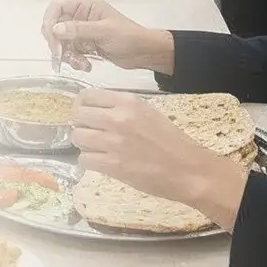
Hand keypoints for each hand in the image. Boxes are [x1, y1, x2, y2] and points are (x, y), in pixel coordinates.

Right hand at [40, 0, 170, 72]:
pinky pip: (70, 52)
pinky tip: (86, 65)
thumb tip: (55, 29)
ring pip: (61, 42)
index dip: (50, 22)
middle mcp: (80, 15)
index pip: (56, 7)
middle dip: (57, 43)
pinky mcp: (83, 44)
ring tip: (81, 63)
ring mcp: (81, 30)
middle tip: (61, 56)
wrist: (143, 53)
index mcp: (85, 4)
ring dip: (67, 55)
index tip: (53, 39)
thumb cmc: (129, 37)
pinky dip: (74, 61)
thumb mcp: (104, 31)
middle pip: (55, 26)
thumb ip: (79, 29)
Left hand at [71, 90, 247, 211]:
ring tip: (95, 148)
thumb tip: (98, 111)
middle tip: (88, 132)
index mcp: (128, 102)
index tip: (84, 113)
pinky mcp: (112, 165)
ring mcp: (113, 142)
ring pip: (77, 137)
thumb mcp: (149, 114)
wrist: (188, 170)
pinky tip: (100, 162)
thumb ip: (123, 109)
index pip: (88, 96)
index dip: (81, 105)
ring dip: (83, 144)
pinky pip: (84, 159)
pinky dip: (89, 161)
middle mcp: (117, 118)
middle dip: (80, 124)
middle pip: (78, 116)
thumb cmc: (173, 142)